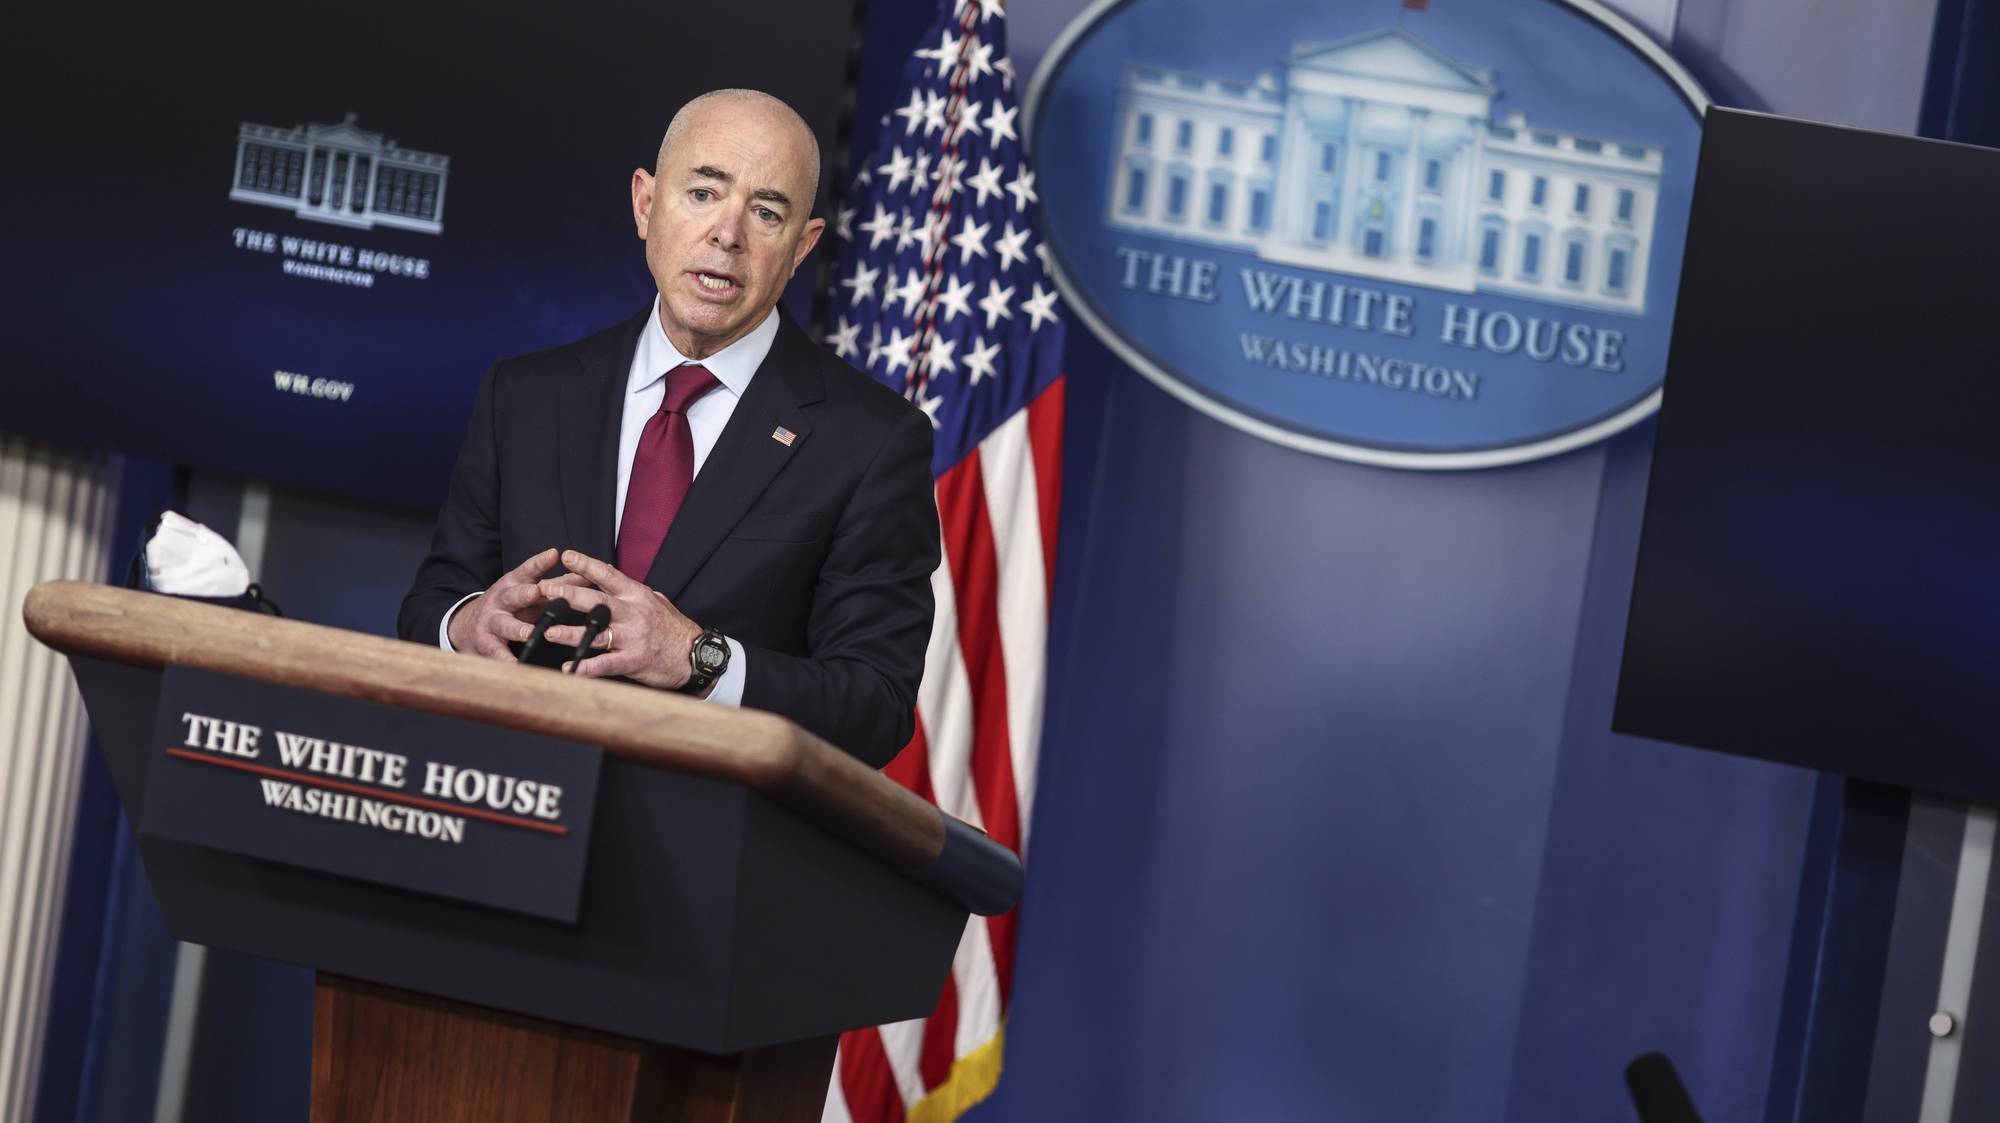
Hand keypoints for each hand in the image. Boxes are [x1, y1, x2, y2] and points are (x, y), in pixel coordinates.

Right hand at [446, 548, 588, 659]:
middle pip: (513, 596)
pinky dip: (506, 660)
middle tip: (534, 592)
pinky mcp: (488, 645)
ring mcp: (492, 623)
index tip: (553, 554)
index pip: (527, 571)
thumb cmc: (512, 606)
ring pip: (505, 625)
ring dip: (518, 629)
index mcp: (514, 584)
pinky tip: (516, 665)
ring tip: (528, 633)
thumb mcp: (531, 592)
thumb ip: (557, 585)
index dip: (539, 563)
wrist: (469, 625)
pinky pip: (498, 653)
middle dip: (523, 594)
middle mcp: (501, 601)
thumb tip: (588, 575)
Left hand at [537, 549, 707, 692]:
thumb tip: (611, 576)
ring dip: (570, 633)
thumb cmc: (674, 628)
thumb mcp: (656, 601)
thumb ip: (632, 592)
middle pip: (596, 601)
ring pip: (596, 633)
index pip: (609, 575)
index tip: (566, 556)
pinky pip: (606, 664)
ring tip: (549, 631)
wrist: (696, 656)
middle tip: (545, 590)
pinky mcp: (634, 660)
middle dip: (568, 594)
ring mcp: (633, 638)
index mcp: (638, 596)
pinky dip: (586, 668)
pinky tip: (569, 669)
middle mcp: (633, 613)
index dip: (587, 565)